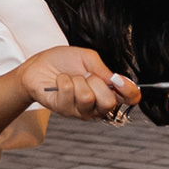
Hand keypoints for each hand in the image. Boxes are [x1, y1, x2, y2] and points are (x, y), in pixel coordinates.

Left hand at [17, 42, 139, 121]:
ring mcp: (81, 110)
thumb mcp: (87, 58)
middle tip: (86, 76)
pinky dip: (63, 80)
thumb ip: (104, 69)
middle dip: (97, 83)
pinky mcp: (65, 110)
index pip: (130, 98)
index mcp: (108, 89)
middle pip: (109, 103)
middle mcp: (97, 103)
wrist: (38, 65)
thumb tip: (117, 80)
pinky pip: (69, 93)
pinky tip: (60, 81)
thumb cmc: (63, 61)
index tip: (119, 80)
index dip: (130, 91)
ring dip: (77, 80)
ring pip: (87, 98)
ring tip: (71, 77)